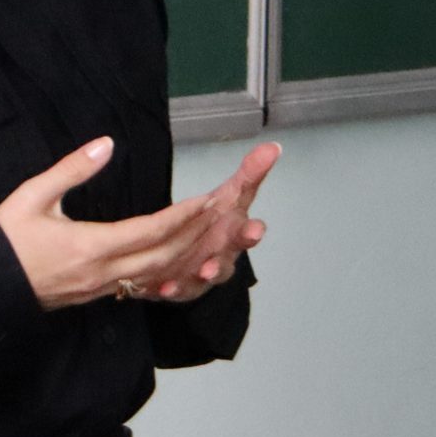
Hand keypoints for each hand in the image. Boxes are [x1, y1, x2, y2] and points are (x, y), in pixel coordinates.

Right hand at [0, 137, 216, 310]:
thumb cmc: (3, 240)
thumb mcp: (31, 196)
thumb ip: (70, 170)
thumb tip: (105, 144)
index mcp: (90, 246)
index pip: (149, 231)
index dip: (183, 216)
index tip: (208, 199)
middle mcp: (102, 272)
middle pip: (163, 256)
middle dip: (197, 235)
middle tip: (224, 214)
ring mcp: (101, 288)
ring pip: (155, 274)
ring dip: (187, 254)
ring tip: (211, 234)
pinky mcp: (96, 295)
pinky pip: (141, 285)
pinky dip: (166, 272)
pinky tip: (181, 261)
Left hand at [123, 141, 281, 302]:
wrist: (192, 247)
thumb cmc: (216, 218)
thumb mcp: (230, 194)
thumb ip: (249, 172)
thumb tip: (273, 146)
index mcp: (236, 231)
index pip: (248, 230)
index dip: (252, 232)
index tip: (254, 230)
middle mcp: (223, 256)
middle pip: (225, 261)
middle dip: (219, 264)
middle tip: (209, 268)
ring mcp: (202, 274)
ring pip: (200, 280)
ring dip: (194, 280)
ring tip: (186, 278)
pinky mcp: (182, 286)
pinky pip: (175, 290)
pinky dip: (171, 290)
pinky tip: (162, 288)